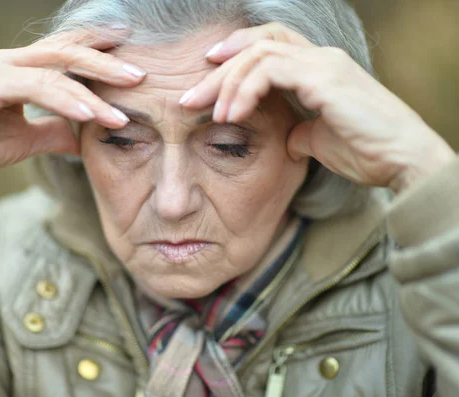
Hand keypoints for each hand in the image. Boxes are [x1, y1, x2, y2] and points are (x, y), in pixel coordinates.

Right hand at [0, 28, 145, 205]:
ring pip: (53, 70)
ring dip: (91, 92)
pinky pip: (33, 89)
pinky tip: (89, 117)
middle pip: (64, 52)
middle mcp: (5, 61)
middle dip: (105, 63)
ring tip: (121, 113)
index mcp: (15, 69)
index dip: (96, 49)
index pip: (63, 52)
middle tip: (140, 75)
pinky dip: (64, 101)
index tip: (131, 57)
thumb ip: (56, 132)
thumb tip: (87, 137)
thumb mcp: (26, 140)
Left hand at [181, 23, 454, 193]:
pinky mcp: (324, 77)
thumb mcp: (319, 140)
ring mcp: (322, 63)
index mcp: (318, 67)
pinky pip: (270, 71)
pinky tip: (231, 115)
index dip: (236, 51)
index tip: (207, 72)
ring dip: (226, 83)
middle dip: (217, 70)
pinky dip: (244, 91)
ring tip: (206, 111)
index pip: (269, 43)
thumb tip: (284, 140)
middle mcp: (319, 58)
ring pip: (258, 53)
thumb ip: (299, 132)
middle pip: (256, 45)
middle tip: (188, 97)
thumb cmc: (366, 152)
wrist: (400, 161)